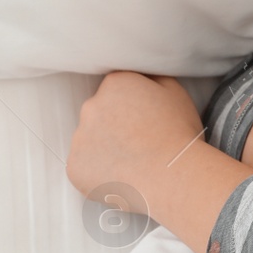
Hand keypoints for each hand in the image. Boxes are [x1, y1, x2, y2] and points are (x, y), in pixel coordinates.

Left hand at [67, 72, 203, 204]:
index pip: (115, 90)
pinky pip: (83, 168)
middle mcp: (91, 107)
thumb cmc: (178, 135)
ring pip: (90, 142)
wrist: (172, 177)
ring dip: (105, 149)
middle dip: (115, 126)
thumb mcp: (175, 92)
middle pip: (99, 114)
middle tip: (140, 144)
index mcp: (115, 84)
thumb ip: (153, 77)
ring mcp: (80, 138)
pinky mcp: (75, 166)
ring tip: (133, 163)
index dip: (131, 107)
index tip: (144, 122)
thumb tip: (143, 76)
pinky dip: (98, 173)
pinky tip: (121, 176)